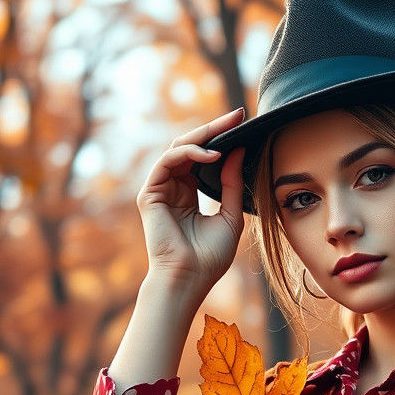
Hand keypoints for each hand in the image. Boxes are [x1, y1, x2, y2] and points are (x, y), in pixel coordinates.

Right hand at [135, 106, 247, 301]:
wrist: (189, 279)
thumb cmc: (209, 257)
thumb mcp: (231, 216)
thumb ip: (232, 185)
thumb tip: (239, 151)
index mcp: (190, 193)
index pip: (205, 158)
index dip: (222, 140)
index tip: (244, 124)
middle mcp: (174, 187)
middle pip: (192, 147)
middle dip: (215, 129)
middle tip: (237, 115)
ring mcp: (160, 189)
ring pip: (179, 149)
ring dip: (204, 137)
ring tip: (227, 130)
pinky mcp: (150, 193)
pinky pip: (169, 162)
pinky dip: (190, 154)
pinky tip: (212, 155)